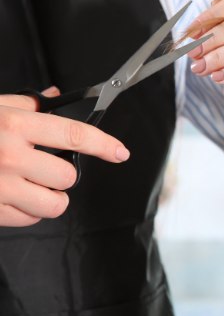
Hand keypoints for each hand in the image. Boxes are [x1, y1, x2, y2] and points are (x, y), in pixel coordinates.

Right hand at [0, 89, 129, 226]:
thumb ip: (24, 105)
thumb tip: (54, 96)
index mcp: (12, 125)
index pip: (72, 134)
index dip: (103, 144)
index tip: (120, 152)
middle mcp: (8, 156)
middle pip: (67, 176)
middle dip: (60, 174)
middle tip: (39, 167)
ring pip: (54, 204)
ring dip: (49, 197)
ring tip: (29, 185)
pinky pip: (30, 219)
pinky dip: (27, 212)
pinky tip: (10, 197)